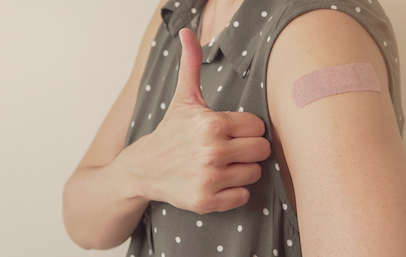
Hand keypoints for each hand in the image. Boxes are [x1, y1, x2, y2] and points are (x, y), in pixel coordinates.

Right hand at [128, 28, 270, 213]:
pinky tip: (217, 182)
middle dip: (249, 149)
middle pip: (262, 150)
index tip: (230, 132)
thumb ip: (192, 66)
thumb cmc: (170, 132)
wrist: (143, 169)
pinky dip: (234, 192)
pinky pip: (243, 196)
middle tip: (230, 149)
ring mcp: (209, 178)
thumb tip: (188, 32)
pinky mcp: (206, 201)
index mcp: (212, 123)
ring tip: (222, 165)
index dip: (247, 130)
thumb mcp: (183, 99)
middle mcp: (212, 151)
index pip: (258, 127)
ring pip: (255, 173)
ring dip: (242, 170)